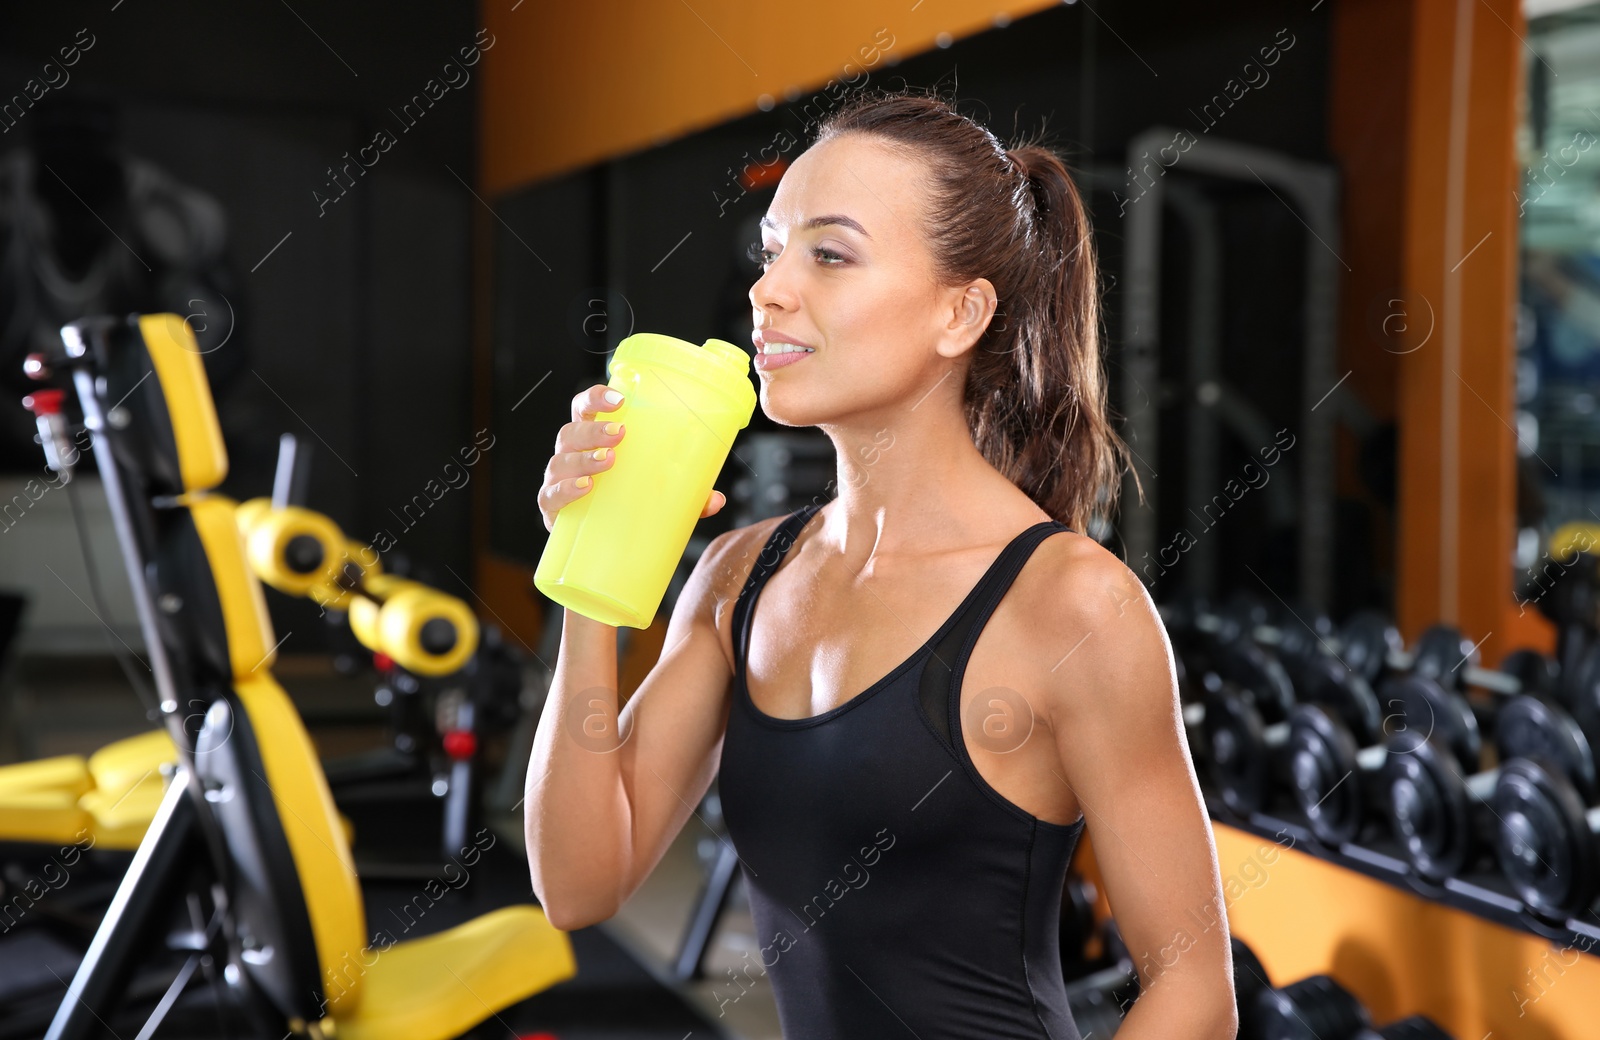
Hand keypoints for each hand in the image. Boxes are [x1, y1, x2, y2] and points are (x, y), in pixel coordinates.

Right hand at [539, 385, 726, 532]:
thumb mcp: (660, 493)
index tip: (620, 399)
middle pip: (571, 431)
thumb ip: (687, 495)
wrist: (600, 546)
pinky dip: (563, 491)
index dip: (596, 398)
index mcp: (593, 439)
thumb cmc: (627, 502)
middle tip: (620, 433)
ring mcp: (558, 482)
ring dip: (582, 458)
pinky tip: (584, 488)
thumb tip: (715, 499)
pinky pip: (549, 496)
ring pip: (559, 461)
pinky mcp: (553, 511)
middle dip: (594, 429)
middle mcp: (571, 455)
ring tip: (608, 462)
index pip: (585, 407)